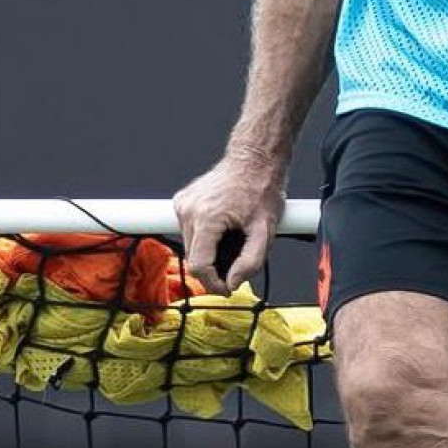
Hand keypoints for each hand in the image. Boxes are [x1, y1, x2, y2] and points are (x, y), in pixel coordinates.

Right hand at [172, 151, 286, 291]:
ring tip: (232, 242)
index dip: (213, 284)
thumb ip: (251, 262)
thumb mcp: (265, 231)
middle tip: (236, 266)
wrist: (254, 159)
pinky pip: (189, 231)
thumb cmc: (262, 189)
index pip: (199, 266)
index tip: (228, 288)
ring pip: (190, 246)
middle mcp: (188, 210)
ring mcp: (182, 204)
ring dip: (209, 253)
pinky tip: (222, 229)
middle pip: (193, 258)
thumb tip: (233, 282)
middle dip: (214, 269)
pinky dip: (204, 238)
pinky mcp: (181, 200)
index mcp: (206, 218)